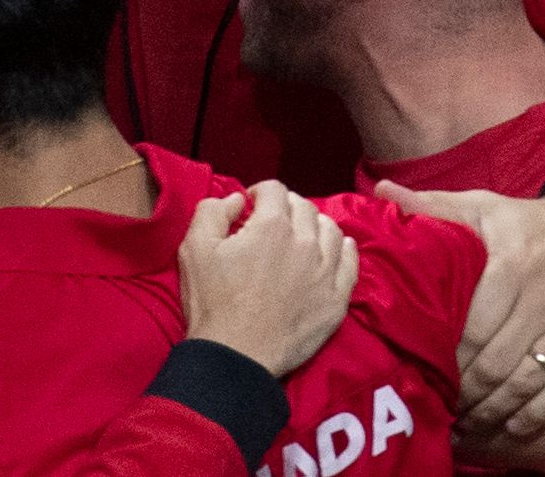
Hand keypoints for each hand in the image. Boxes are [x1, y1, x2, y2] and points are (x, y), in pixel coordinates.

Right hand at [178, 183, 358, 376]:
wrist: (236, 355)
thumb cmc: (213, 301)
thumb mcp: (194, 247)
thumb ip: (213, 210)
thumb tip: (238, 200)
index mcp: (271, 227)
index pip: (275, 189)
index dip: (260, 192)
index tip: (250, 206)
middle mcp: (305, 243)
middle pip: (304, 207)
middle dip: (286, 207)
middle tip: (271, 222)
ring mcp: (326, 272)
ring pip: (331, 230)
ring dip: (314, 225)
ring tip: (300, 235)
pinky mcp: (337, 299)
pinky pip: (351, 263)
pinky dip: (343, 249)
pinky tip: (333, 250)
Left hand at [377, 180, 544, 439]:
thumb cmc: (525, 222)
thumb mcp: (480, 206)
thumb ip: (431, 206)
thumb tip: (382, 194)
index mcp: (511, 264)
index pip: (474, 327)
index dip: (448, 357)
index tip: (423, 372)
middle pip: (497, 361)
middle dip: (465, 391)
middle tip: (440, 406)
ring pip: (527, 381)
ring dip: (493, 409)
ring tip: (465, 422)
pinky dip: (536, 413)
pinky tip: (510, 425)